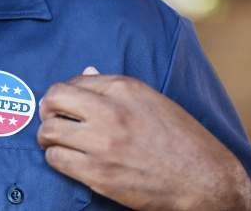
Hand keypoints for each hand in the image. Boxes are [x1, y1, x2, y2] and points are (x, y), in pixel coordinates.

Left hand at [38, 67, 250, 210]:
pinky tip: (64, 158)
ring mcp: (103, 143)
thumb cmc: (179, 138)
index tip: (64, 105)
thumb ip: (114, 87)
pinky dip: (54, 157)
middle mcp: (110, 111)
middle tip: (50, 119)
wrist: (203, 179)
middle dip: (47, 109)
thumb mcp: (151, 101)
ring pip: (49, 130)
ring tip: (53, 140)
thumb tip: (86, 72)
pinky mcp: (98, 172)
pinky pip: (56, 159)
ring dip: (47, 136)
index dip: (64, 94)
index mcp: (124, 88)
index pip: (74, 81)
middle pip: (54, 99)